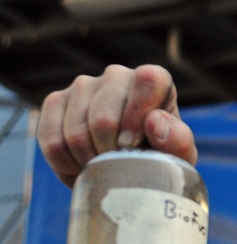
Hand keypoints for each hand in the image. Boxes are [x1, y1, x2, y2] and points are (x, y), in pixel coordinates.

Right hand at [37, 64, 195, 186]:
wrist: (128, 166)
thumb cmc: (161, 156)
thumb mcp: (179, 155)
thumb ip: (177, 139)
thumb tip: (154, 121)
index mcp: (155, 81)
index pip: (149, 80)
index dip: (138, 117)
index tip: (133, 146)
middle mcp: (118, 75)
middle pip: (104, 117)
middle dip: (110, 153)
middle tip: (120, 168)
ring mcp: (83, 85)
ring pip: (75, 131)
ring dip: (89, 162)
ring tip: (104, 168)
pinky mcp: (56, 101)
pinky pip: (51, 139)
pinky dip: (66, 163)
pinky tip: (82, 166)